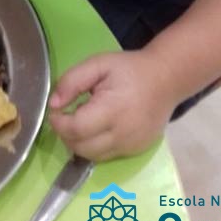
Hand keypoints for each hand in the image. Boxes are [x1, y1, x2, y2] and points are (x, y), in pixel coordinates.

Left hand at [48, 50, 178, 161]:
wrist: (166, 79)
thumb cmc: (130, 69)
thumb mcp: (99, 64)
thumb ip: (72, 81)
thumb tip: (54, 104)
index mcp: (112, 110)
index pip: (75, 129)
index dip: (58, 123)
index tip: (56, 110)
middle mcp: (122, 134)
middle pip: (80, 148)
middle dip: (65, 134)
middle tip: (66, 115)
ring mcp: (130, 146)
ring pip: (91, 156)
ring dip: (78, 143)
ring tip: (81, 120)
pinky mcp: (135, 151)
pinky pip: (106, 156)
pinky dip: (94, 146)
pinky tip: (97, 127)